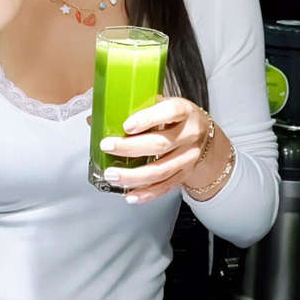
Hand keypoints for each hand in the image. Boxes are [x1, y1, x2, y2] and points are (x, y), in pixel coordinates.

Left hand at [93, 95, 211, 203]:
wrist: (204, 135)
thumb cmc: (176, 117)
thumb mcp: (162, 104)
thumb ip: (133, 109)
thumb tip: (95, 118)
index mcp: (184, 111)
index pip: (169, 112)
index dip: (148, 119)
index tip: (126, 125)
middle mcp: (190, 134)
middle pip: (160, 144)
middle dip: (130, 148)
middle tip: (107, 147)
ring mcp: (189, 157)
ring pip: (161, 170)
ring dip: (134, 176)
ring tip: (112, 175)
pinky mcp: (185, 174)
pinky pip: (165, 187)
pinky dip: (146, 194)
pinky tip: (130, 195)